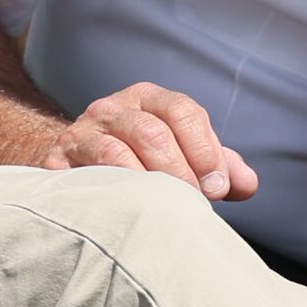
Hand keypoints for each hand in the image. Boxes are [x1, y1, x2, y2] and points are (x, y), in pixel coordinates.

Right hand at [36, 83, 255, 199]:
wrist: (75, 164)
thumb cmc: (139, 158)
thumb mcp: (182, 155)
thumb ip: (218, 166)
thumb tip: (247, 185)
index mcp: (150, 98)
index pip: (183, 111)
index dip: (205, 150)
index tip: (218, 188)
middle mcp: (115, 107)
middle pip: (152, 131)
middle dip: (180, 171)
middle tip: (196, 203)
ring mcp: (83, 130)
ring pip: (118, 150)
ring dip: (149, 183)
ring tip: (166, 208)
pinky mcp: (59, 158)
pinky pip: (85, 172)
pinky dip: (112, 190)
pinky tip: (130, 207)